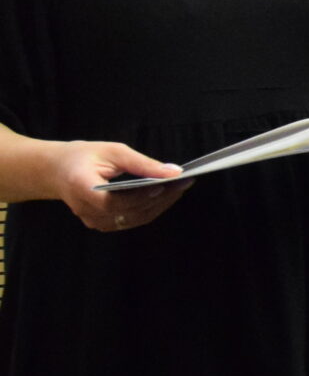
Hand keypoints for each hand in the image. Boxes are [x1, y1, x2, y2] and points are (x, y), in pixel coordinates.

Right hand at [50, 139, 189, 232]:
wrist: (57, 171)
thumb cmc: (84, 156)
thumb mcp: (112, 151)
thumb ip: (142, 163)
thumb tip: (173, 172)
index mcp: (81, 188)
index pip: (112, 201)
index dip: (139, 196)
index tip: (163, 185)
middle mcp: (85, 209)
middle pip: (128, 212)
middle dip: (159, 198)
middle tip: (183, 183)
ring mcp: (92, 220)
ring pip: (133, 219)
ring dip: (159, 205)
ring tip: (179, 188)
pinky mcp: (101, 223)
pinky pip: (130, 220)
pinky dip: (150, 209)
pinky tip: (166, 196)